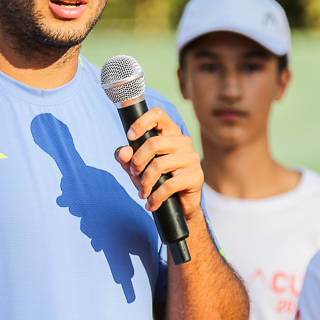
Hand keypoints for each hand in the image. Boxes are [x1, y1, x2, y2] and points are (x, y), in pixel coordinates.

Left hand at [114, 107, 202, 221]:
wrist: (179, 204)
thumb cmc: (157, 180)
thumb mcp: (137, 168)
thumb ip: (126, 158)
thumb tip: (123, 152)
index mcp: (170, 133)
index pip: (158, 114)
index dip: (141, 122)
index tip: (130, 136)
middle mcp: (183, 142)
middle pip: (154, 143)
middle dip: (137, 161)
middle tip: (133, 173)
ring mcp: (191, 158)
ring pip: (159, 165)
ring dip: (145, 182)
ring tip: (142, 192)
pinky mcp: (196, 177)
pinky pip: (169, 185)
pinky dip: (155, 197)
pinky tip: (151, 203)